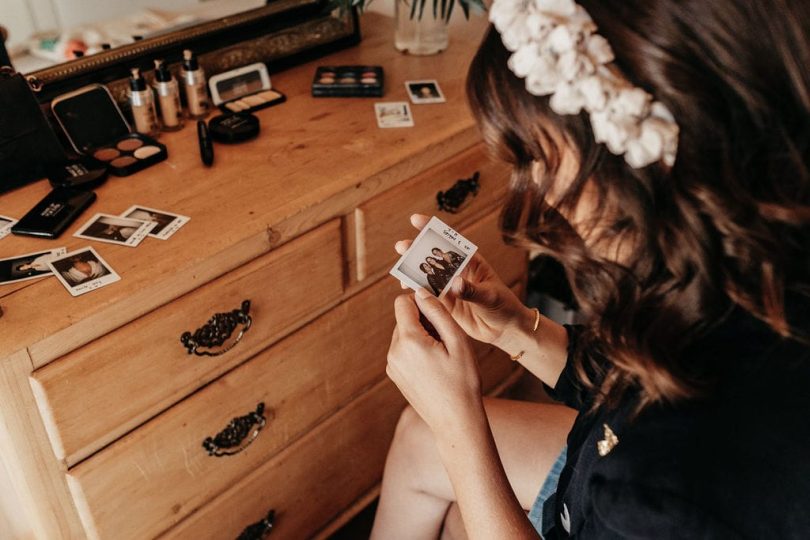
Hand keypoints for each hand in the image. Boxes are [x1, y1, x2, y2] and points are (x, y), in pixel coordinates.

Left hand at [386, 290, 483, 432]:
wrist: (456, 421)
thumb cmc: (462, 381)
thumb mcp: (457, 341)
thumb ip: (437, 312)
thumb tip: (421, 292)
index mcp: (408, 341)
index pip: (402, 303)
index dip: (421, 302)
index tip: (438, 314)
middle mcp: (393, 352)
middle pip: (404, 319)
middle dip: (423, 322)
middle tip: (446, 341)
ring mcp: (392, 365)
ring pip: (404, 334)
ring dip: (421, 336)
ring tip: (442, 356)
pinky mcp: (395, 375)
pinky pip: (403, 351)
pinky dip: (417, 351)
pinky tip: (435, 366)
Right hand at [395, 214, 534, 350]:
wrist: (505, 329)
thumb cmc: (504, 306)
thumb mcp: (490, 296)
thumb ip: (472, 290)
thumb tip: (455, 283)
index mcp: (471, 261)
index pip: (450, 241)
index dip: (433, 228)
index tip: (416, 220)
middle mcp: (457, 272)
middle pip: (434, 257)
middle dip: (416, 250)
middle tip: (401, 247)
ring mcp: (449, 287)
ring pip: (427, 275)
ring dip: (413, 271)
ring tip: (400, 270)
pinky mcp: (445, 304)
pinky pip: (428, 295)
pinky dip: (417, 291)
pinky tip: (406, 289)